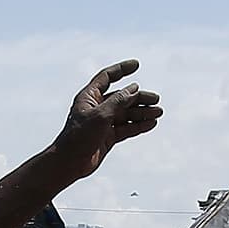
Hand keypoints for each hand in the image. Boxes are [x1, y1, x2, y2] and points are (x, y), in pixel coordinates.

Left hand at [55, 61, 162, 177]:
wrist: (70, 163)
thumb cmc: (79, 137)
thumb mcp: (101, 115)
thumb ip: (118, 101)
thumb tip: (133, 89)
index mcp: (89, 97)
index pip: (107, 77)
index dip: (121, 70)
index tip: (136, 64)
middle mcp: (97, 107)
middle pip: (122, 97)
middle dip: (139, 97)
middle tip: (156, 99)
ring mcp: (103, 123)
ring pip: (126, 114)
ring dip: (142, 112)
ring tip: (158, 112)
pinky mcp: (108, 137)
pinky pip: (126, 128)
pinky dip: (138, 125)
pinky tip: (151, 124)